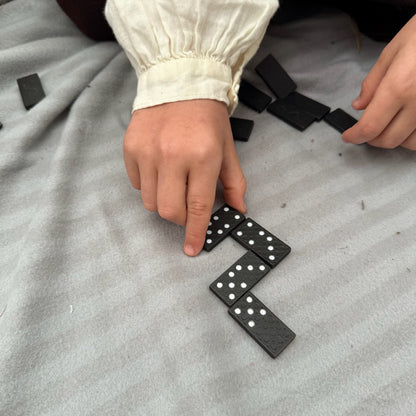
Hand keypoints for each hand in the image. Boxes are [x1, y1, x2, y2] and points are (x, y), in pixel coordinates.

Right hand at [123, 99, 246, 255]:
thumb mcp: (228, 149)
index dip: (195, 232)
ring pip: (150, 201)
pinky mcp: (131, 147)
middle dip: (179, 218)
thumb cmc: (208, 118)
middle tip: (186, 208)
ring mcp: (148, 152)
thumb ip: (234, 182)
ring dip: (163, 201)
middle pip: (169, 210)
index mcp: (203, 157)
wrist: (180, 81)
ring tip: (172, 183)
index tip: (192, 249)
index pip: (198, 207)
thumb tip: (238, 211)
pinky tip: (158, 169)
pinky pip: (136, 183)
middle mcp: (173, 156)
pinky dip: (148, 185)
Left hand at [342, 14, 415, 149]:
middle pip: (388, 139)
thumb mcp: (394, 50)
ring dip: (395, 138)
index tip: (349, 136)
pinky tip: (409, 125)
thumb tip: (360, 105)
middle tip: (365, 129)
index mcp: (400, 86)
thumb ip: (373, 82)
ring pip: (410, 143)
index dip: (355, 136)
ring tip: (389, 124)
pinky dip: (414, 136)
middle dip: (371, 139)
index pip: (370, 126)